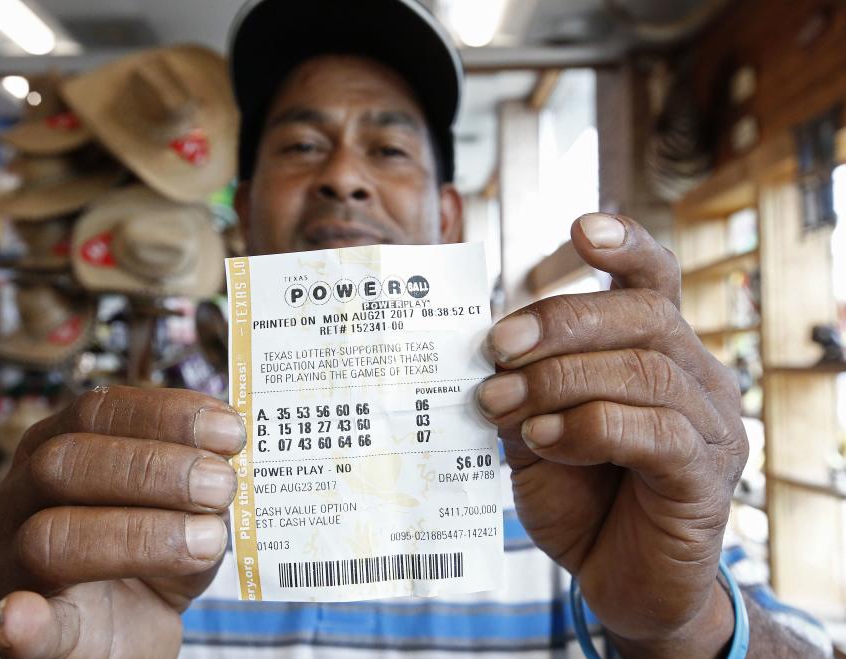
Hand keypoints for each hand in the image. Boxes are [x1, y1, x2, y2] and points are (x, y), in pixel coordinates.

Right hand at [0, 386, 244, 658]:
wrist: (133, 628)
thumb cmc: (157, 552)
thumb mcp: (184, 505)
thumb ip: (199, 477)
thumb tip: (234, 452)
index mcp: (58, 447)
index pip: (97, 412)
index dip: (165, 415)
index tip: (229, 431)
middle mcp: (23, 497)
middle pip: (65, 462)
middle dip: (154, 468)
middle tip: (221, 484)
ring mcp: (15, 565)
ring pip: (51, 536)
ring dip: (140, 534)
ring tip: (209, 539)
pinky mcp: (27, 634)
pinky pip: (19, 629)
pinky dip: (22, 624)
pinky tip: (22, 619)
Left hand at [477, 214, 747, 656]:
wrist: (616, 576)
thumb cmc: (578, 495)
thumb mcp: (533, 429)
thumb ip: (520, 384)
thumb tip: (476, 342)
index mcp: (654, 351)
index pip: (653, 280)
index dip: (624, 245)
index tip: (580, 228)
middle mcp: (695, 375)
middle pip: (642, 314)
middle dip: (560, 321)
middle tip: (496, 348)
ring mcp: (710, 424)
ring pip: (642, 369)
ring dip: (560, 381)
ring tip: (502, 404)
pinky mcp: (705, 476)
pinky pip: (653, 430)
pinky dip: (587, 427)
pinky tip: (543, 441)